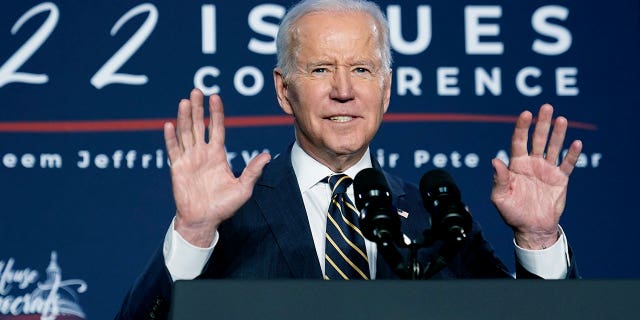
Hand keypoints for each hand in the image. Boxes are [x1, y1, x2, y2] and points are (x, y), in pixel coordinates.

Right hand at [164, 89, 270, 246]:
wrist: (204, 221)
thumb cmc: (224, 206)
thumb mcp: (243, 188)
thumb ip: (252, 171)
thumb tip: (266, 155)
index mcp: (217, 155)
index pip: (217, 129)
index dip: (216, 113)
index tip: (215, 97)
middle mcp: (202, 153)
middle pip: (199, 126)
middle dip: (198, 108)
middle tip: (196, 90)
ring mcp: (189, 159)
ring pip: (185, 133)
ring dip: (185, 117)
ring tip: (185, 101)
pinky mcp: (177, 168)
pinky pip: (173, 150)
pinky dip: (170, 138)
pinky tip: (169, 125)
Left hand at [490, 104, 581, 249]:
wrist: (532, 228)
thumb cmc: (512, 213)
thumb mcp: (501, 197)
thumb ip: (499, 179)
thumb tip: (494, 160)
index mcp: (516, 165)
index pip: (519, 141)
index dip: (522, 127)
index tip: (526, 113)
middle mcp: (532, 163)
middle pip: (538, 139)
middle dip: (542, 123)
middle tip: (546, 107)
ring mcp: (547, 170)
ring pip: (553, 147)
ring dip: (558, 133)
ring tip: (561, 119)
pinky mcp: (560, 179)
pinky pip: (567, 164)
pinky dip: (572, 154)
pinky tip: (576, 143)